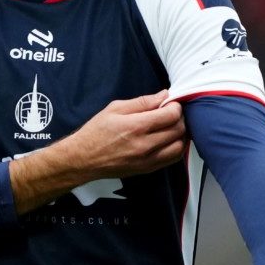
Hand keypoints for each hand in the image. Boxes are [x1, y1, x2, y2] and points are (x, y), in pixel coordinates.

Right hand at [65, 90, 186, 178]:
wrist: (84, 159)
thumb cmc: (96, 132)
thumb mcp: (115, 108)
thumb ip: (142, 102)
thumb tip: (163, 95)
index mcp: (136, 126)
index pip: (171, 115)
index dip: (175, 106)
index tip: (170, 103)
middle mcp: (145, 145)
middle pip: (179, 130)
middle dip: (179, 118)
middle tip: (170, 113)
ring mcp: (148, 160)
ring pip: (180, 147)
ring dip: (180, 134)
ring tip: (170, 126)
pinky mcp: (148, 169)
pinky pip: (172, 159)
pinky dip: (176, 148)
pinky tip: (168, 140)